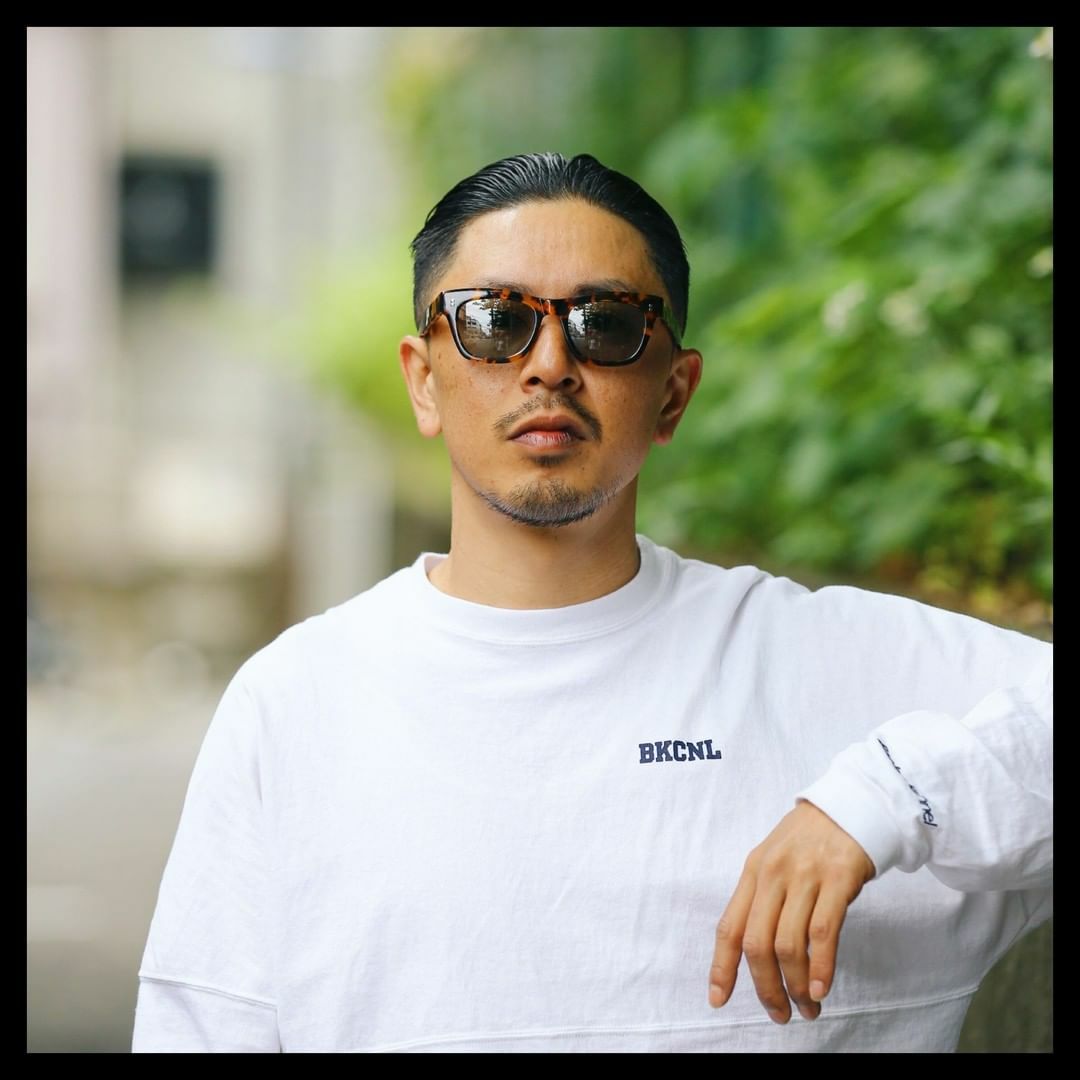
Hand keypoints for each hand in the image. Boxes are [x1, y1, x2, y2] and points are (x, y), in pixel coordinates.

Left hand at [708, 800, 875, 1023]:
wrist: (851, 804)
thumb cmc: (810, 839)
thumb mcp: (775, 860)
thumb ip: (763, 898)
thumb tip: (751, 950)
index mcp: (753, 871)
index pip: (729, 926)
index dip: (722, 967)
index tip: (718, 999)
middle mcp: (773, 874)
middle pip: (757, 943)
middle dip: (765, 987)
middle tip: (780, 1014)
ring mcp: (805, 875)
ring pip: (789, 944)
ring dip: (797, 985)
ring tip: (808, 1007)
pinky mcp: (839, 878)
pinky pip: (823, 931)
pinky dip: (821, 966)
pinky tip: (821, 988)